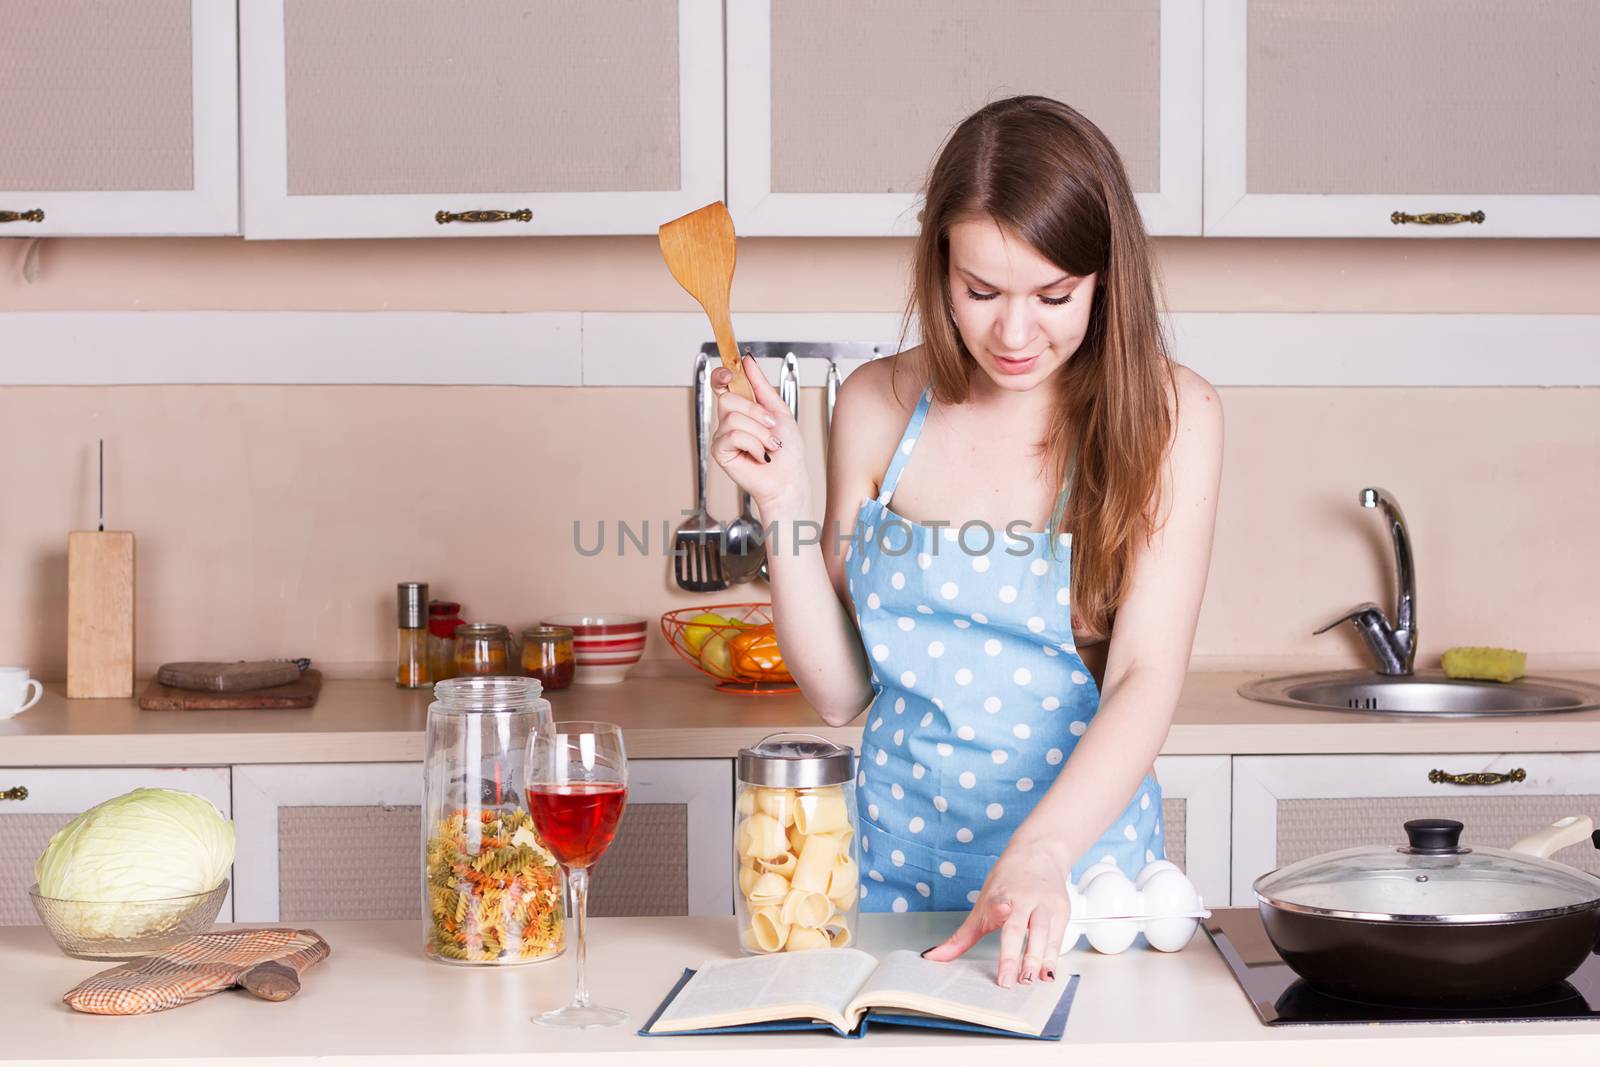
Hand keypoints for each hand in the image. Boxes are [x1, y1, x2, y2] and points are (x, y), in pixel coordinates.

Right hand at [710, 354, 805, 513]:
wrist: (789, 476)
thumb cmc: (787, 449)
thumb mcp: (778, 410)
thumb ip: (760, 385)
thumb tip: (747, 360)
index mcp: (740, 407)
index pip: (720, 384)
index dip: (721, 375)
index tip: (729, 373)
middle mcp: (728, 420)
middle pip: (727, 399)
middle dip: (756, 411)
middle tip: (770, 426)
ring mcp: (722, 436)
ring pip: (733, 418)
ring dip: (760, 432)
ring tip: (769, 445)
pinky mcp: (720, 451)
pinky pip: (734, 435)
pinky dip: (754, 444)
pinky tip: (760, 455)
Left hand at [922, 838, 1071, 986]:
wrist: (1039, 853)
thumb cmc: (1008, 881)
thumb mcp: (982, 905)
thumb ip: (962, 937)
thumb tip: (933, 957)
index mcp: (1001, 895)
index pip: (996, 905)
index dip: (998, 909)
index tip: (1001, 910)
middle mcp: (1024, 898)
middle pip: (1020, 927)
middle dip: (1015, 954)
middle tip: (1010, 980)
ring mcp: (1045, 904)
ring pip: (1042, 933)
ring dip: (1037, 959)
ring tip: (1030, 980)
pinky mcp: (1062, 910)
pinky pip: (1057, 938)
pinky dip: (1052, 957)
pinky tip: (1046, 974)